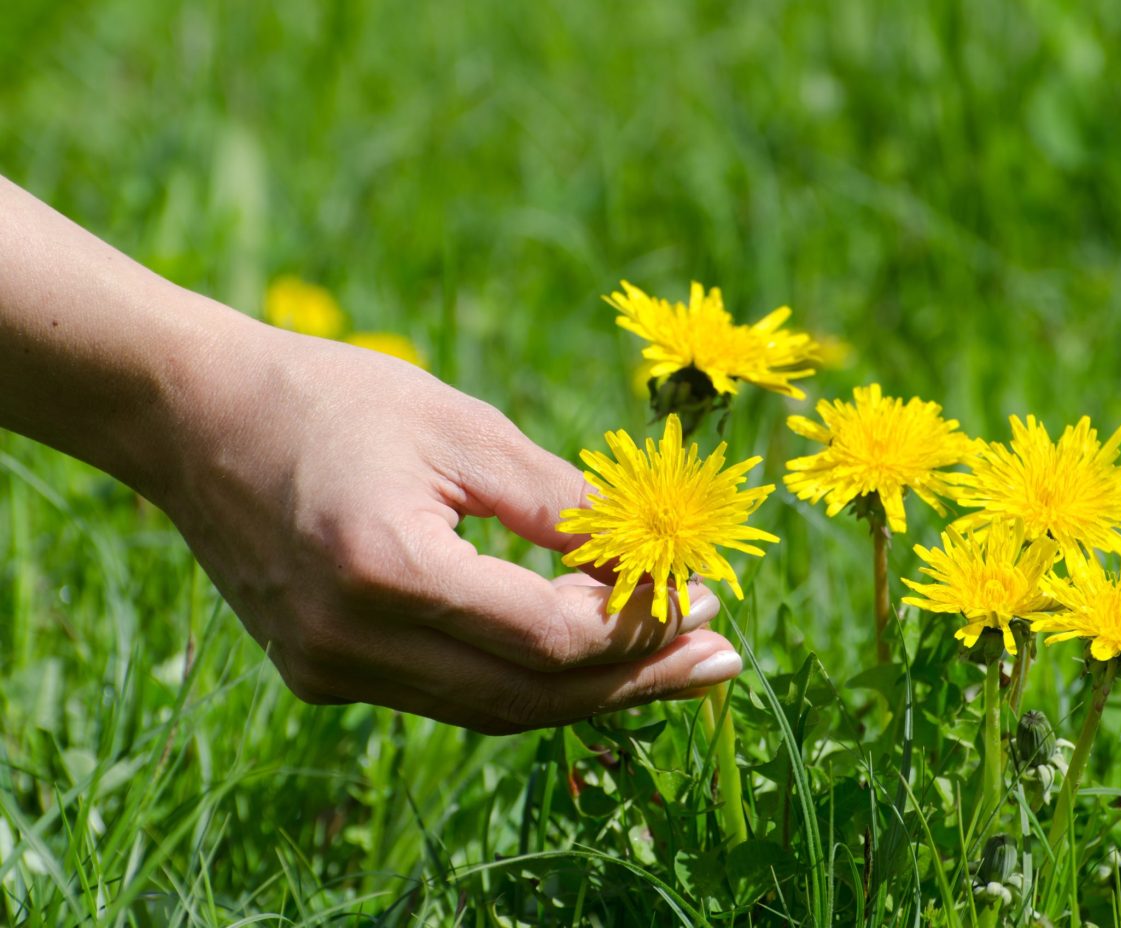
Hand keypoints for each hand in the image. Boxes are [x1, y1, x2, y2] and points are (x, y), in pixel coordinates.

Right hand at [152, 322, 742, 733]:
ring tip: (674, 666)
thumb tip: (648, 560)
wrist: (192, 417)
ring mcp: (330, 669)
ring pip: (493, 709)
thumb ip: (558, 502)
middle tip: (722, 660)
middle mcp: (352, 641)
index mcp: (386, 567)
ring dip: (590, 692)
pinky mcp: (322, 673)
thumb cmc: (330, 397)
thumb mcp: (461, 427)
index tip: (701, 594)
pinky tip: (585, 655)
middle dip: (636, 681)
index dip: (637, 623)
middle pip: (529, 696)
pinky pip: (449, 695)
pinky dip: (524, 679)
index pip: (548, 637)